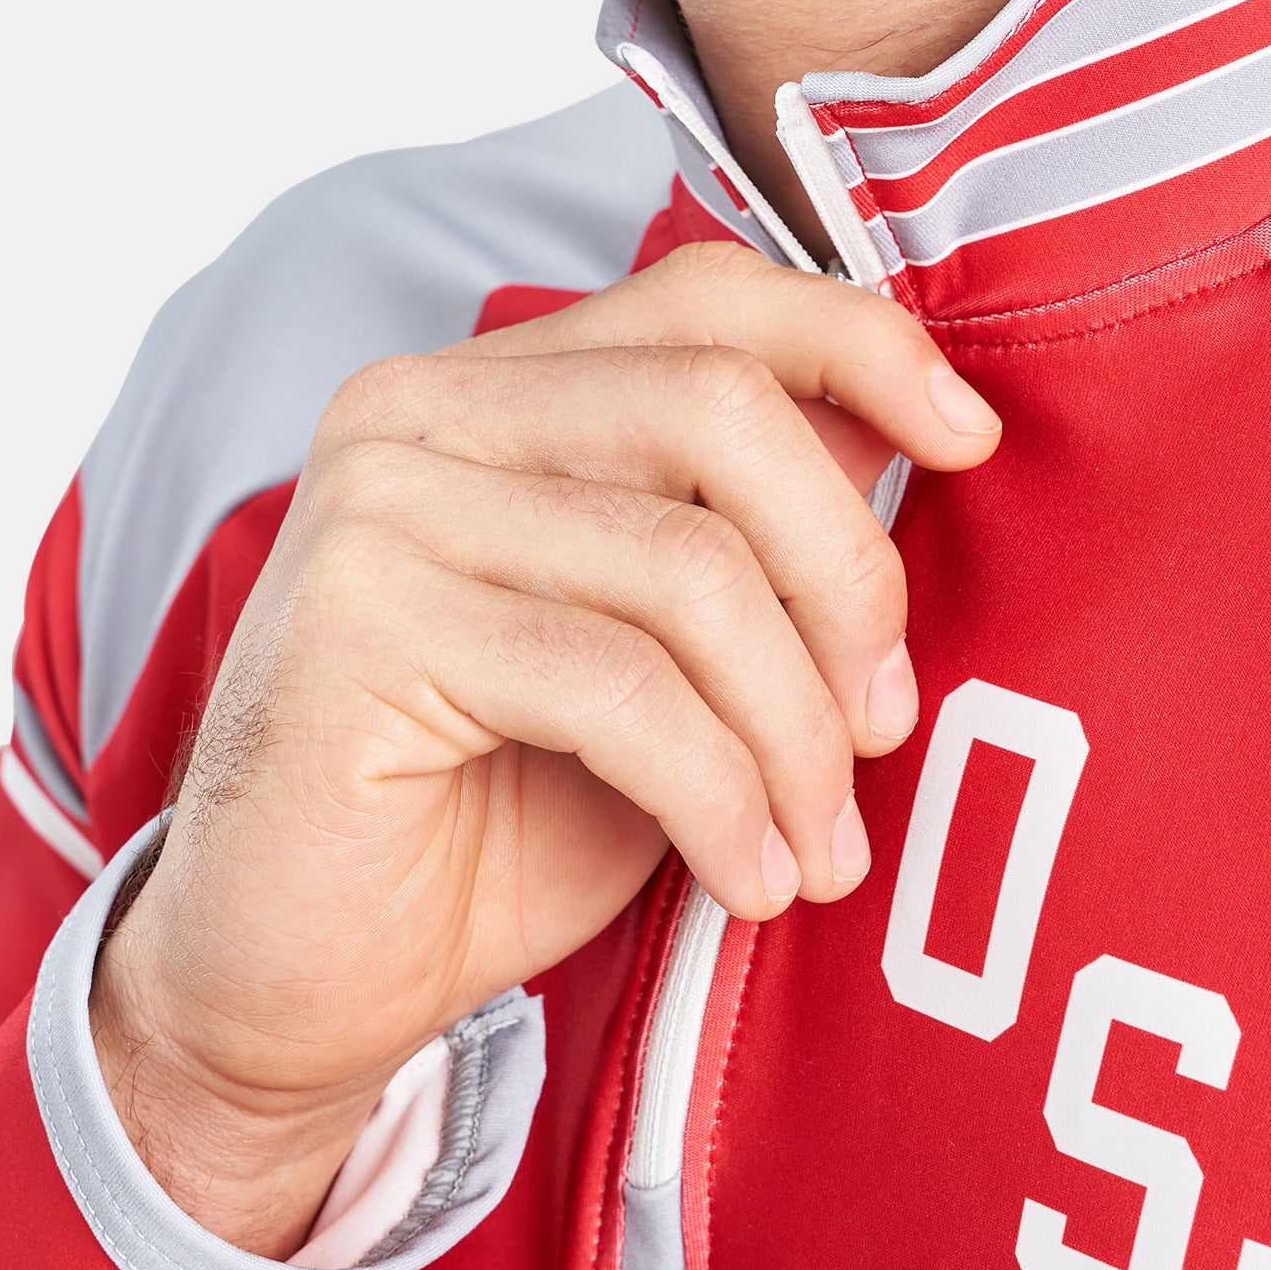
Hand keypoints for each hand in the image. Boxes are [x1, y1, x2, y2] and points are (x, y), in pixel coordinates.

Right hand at [89, 242, 1001, 1255]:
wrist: (302, 971)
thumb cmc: (498, 807)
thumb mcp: (661, 656)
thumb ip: (747, 535)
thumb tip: (904, 442)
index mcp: (500, 386)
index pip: (707, 298)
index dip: (858, 346)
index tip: (968, 441)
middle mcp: (426, 405)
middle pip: (719, 411)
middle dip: (844, 573)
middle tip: (886, 722)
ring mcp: (381, 501)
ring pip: (687, 565)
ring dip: (793, 727)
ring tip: (821, 842)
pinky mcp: (359, 618)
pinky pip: (620, 685)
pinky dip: (722, 793)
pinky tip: (751, 877)